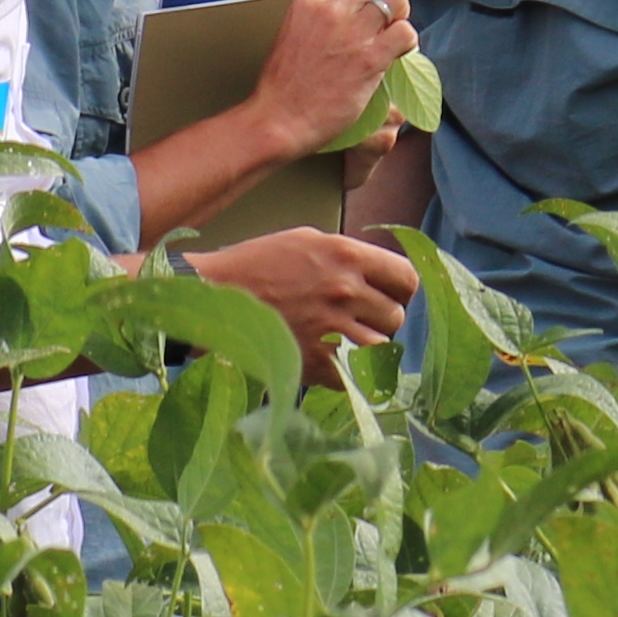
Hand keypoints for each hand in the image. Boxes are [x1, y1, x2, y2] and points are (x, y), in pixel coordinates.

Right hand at [192, 225, 418, 365]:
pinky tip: (333, 362)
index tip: (390, 296)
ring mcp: (331, 328)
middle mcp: (345, 290)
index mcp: (345, 255)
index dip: (400, 290)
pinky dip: (349, 374)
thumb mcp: (306, 240)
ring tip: (347, 343)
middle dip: (380, 320)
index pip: (406, 278)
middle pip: (395, 316)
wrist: (211, 297)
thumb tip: (379, 276)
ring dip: (369, 348)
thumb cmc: (256, 265)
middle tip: (357, 321)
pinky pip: (355, 376)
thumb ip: (347, 257)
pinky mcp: (315, 362)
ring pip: (381, 348)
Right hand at [249, 0, 416, 146]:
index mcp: (310, 2)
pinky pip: (405, 33)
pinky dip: (407, 42)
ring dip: (399, 18)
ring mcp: (352, 33)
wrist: (278, 119)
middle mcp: (332, 10)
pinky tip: (398, 54)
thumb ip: (318, 19)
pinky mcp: (370, 59)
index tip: (364, 9)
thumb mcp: (292, 34)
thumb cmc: (283, 85)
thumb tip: (345, 15)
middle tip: (385, 22)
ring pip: (395, 0)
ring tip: (393, 37)